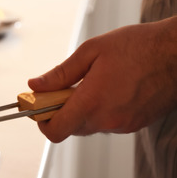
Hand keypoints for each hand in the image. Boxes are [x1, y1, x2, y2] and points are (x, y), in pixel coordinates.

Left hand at [28, 16, 176, 141]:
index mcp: (92, 102)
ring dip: (84, 110)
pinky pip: (109, 123)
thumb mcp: (92, 51)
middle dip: (62, 111)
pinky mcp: (137, 124)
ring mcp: (125, 125)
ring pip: (90, 125)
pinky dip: (103, 110)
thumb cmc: (140, 47)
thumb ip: (60, 73)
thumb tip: (36, 85)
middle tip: (67, 87)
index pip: (55, 130)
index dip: (42, 120)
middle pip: (71, 128)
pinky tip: (113, 88)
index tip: (40, 106)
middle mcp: (108, 120)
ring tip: (95, 82)